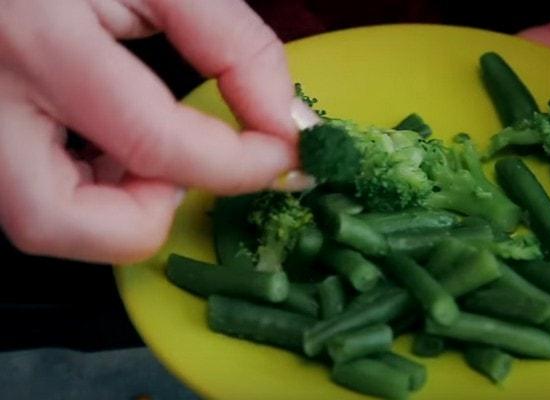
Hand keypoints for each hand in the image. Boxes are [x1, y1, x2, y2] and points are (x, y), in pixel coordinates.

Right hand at [0, 0, 318, 262]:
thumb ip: (235, 46)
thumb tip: (286, 124)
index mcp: (37, 37)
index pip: (153, 141)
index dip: (238, 166)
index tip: (283, 158)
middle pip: (54, 220)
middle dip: (143, 218)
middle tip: (181, 171)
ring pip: (34, 223)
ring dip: (112, 209)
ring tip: (141, 151)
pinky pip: (29, 194)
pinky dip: (86, 191)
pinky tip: (107, 143)